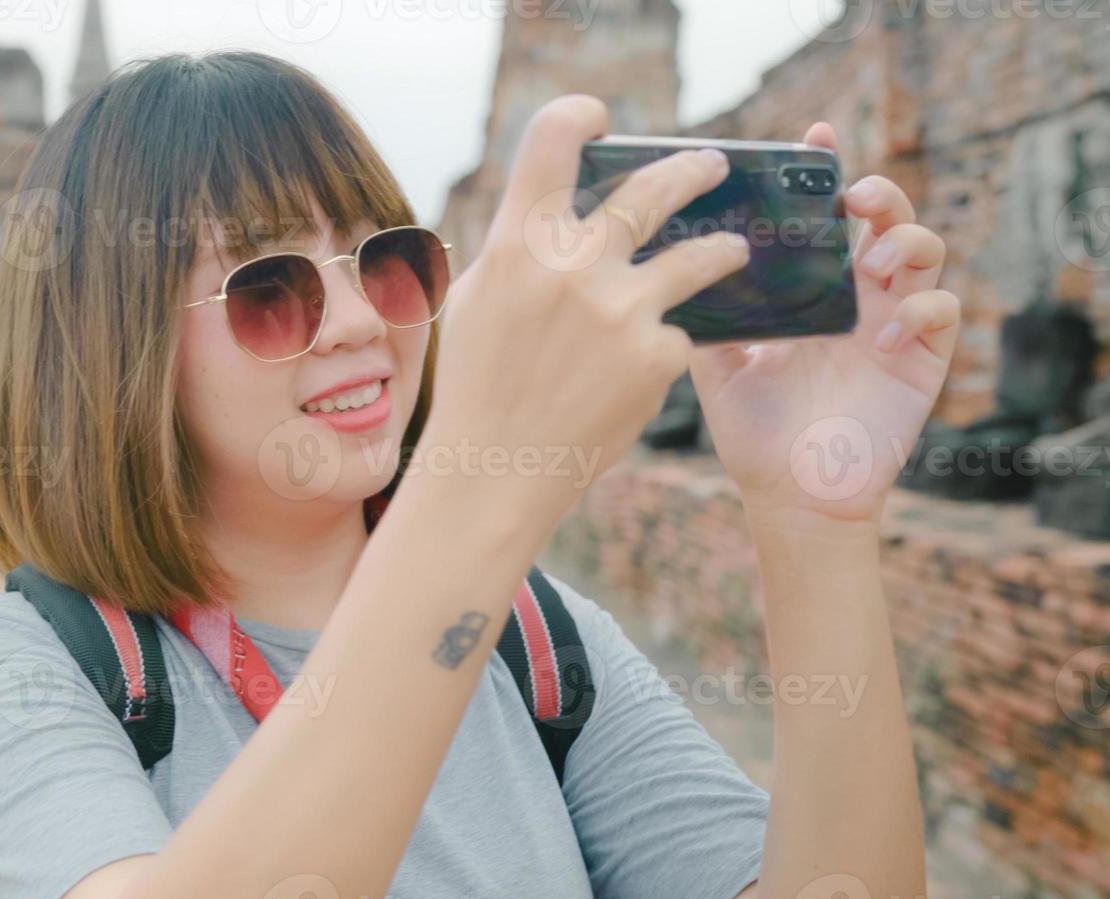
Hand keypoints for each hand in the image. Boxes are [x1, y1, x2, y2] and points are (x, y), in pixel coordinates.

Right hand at [419, 95, 749, 520]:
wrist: (496, 471)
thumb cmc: (477, 386)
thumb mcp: (478, 301)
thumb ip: (518, 248)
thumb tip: (558, 209)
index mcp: (518, 242)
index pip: (553, 138)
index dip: (579, 116)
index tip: (599, 120)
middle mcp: (572, 264)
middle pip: (652, 187)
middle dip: (692, 170)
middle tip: (711, 167)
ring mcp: (621, 309)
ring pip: (696, 257)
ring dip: (721, 248)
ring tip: (734, 248)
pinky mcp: (656, 355)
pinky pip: (675, 333)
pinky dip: (660, 347)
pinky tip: (638, 373)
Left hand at [690, 122, 960, 529]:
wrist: (789, 496)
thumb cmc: (753, 431)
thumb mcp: (717, 365)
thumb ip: (705, 314)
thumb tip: (668, 266)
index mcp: (812, 288)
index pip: (825, 217)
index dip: (827, 171)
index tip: (813, 135)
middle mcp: (857, 295)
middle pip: (885, 218)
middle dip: (879, 193)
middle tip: (855, 196)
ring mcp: (894, 322)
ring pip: (925, 251)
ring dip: (907, 240)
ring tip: (876, 259)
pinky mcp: (923, 359)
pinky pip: (941, 312)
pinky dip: (920, 309)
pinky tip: (881, 333)